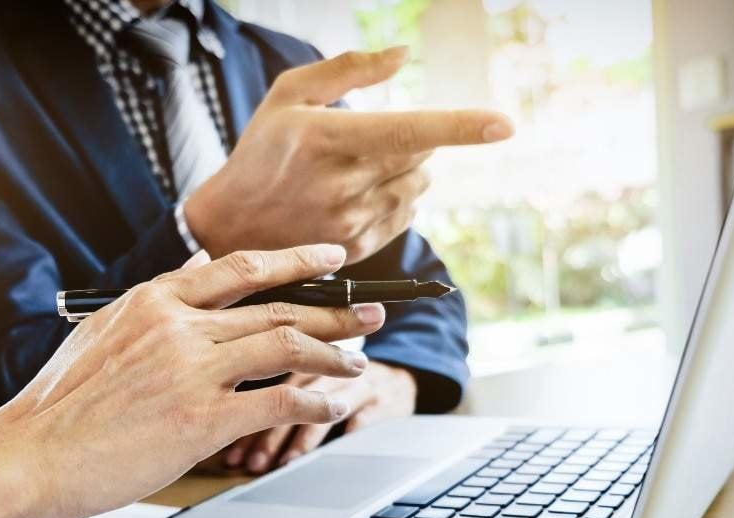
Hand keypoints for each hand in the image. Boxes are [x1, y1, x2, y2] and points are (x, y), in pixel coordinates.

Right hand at [0, 245, 386, 517]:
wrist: (29, 454)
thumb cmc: (58, 405)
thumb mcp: (101, 335)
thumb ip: (150, 313)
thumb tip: (186, 293)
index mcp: (153, 300)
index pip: (241, 266)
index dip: (294, 259)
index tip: (330, 257)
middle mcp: (178, 324)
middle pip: (277, 303)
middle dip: (335, 305)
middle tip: (373, 309)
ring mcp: (192, 369)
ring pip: (288, 343)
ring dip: (334, 352)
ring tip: (359, 361)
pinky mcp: (201, 418)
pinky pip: (280, 399)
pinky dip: (316, 401)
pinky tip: (333, 406)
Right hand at [185, 46, 512, 263]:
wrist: (229, 225)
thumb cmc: (262, 151)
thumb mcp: (288, 95)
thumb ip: (347, 70)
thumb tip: (402, 55)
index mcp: (327, 139)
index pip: (407, 130)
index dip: (459, 126)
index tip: (504, 124)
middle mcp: (342, 183)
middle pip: (420, 155)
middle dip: (415, 140)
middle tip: (374, 139)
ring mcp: (351, 220)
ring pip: (418, 186)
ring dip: (410, 170)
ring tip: (366, 167)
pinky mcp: (358, 247)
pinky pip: (407, 215)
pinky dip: (399, 198)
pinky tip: (364, 193)